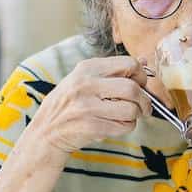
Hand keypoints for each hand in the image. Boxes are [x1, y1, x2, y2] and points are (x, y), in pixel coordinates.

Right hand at [27, 56, 151, 153]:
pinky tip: (115, 125)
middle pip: (132, 88)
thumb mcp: (85, 80)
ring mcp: (87, 106)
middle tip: (144, 107)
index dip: (141, 76)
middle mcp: (86, 84)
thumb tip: (145, 61)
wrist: (45, 131)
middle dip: (145, 100)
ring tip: (127, 117)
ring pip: (131, 110)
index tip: (141, 85)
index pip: (129, 63)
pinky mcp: (91, 126)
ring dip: (135, 116)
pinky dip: (126, 127)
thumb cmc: (69, 104)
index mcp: (87, 68)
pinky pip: (123, 126)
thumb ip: (113, 71)